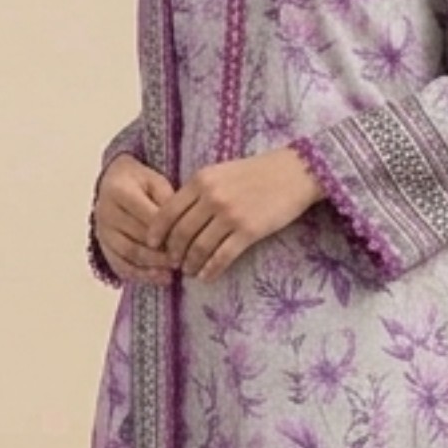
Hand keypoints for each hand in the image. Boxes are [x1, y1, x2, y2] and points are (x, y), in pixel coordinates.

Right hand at [93, 154, 181, 285]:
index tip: (188, 241)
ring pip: (129, 253)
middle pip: (138, 237)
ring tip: (173, 272)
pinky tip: (159, 279)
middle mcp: (106, 212)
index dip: (168, 231)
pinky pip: (120, 265)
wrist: (115, 183)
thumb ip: (168, 203)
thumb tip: (180, 230)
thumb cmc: (140, 183)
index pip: (148, 216)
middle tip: (184, 260)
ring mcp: (103, 231)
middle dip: (162, 251)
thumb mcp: (157, 183)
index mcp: (119, 191)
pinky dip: (140, 275)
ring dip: (153, 266)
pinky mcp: (104, 246)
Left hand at [150, 146, 324, 282]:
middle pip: (181, 232)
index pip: (167, 211)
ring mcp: (230, 215)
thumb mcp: (222, 172)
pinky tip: (206, 275)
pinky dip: (210, 269)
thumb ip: (200, 190)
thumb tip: (180, 215)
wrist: (295, 172)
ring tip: (188, 271)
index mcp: (201, 180)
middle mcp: (211, 197)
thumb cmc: (258, 172)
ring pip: (199, 247)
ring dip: (190, 263)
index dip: (156, 232)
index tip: (152, 244)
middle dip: (173, 252)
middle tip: (172, 262)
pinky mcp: (249, 231)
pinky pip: (222, 256)